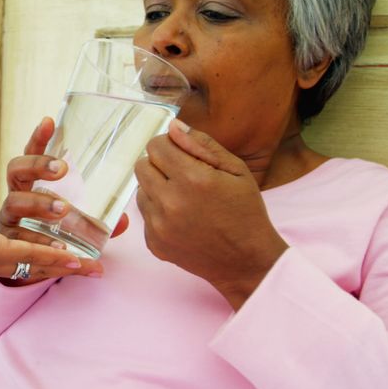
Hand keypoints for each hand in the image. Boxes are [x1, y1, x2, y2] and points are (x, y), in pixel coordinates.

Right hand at [0, 117, 126, 285]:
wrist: (27, 267)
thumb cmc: (51, 234)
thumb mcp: (74, 220)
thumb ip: (97, 218)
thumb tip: (125, 219)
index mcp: (29, 184)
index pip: (30, 153)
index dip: (38, 138)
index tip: (49, 121)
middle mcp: (15, 197)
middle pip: (16, 171)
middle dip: (37, 166)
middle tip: (62, 169)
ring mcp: (9, 220)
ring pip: (14, 205)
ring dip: (39, 204)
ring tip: (63, 210)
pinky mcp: (9, 246)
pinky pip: (23, 242)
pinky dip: (45, 247)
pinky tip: (63, 250)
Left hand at [0, 192, 100, 280]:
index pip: (17, 254)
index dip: (42, 254)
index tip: (65, 254)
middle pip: (33, 265)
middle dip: (63, 266)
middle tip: (93, 268)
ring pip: (37, 262)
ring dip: (66, 264)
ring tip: (93, 266)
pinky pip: (28, 255)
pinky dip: (53, 258)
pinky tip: (74, 259)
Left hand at [134, 120, 287, 309]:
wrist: (246, 261)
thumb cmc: (246, 212)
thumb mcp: (236, 170)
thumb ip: (202, 145)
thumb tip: (173, 127)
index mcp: (192, 179)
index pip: (156, 146)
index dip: (169, 145)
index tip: (182, 155)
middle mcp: (170, 201)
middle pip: (142, 165)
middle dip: (160, 165)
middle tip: (182, 176)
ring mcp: (159, 225)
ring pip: (140, 190)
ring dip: (157, 188)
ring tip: (184, 199)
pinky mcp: (153, 243)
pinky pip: (144, 215)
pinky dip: (158, 212)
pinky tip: (182, 219)